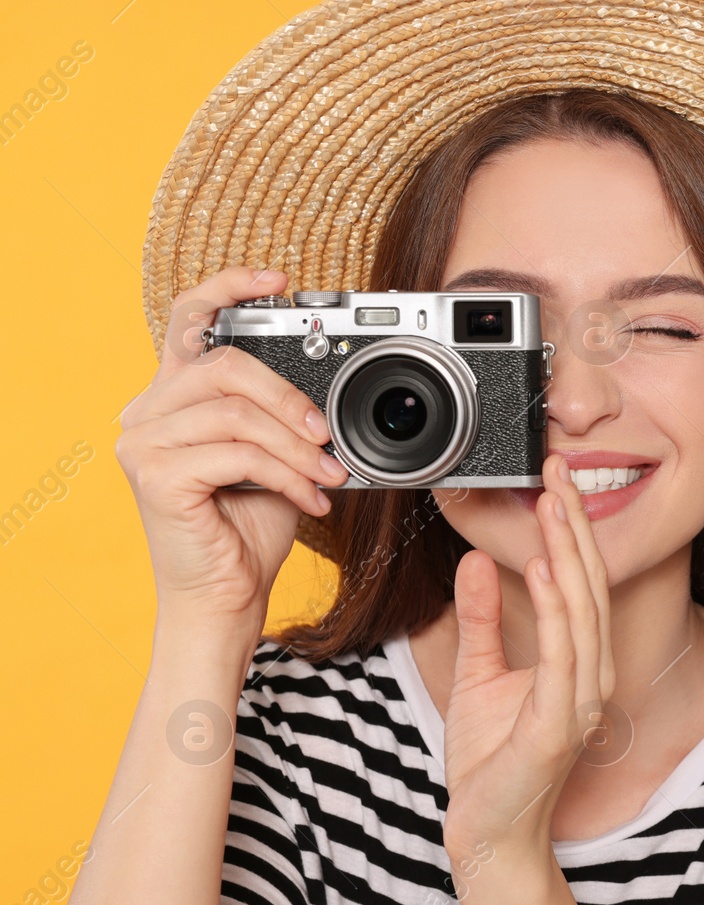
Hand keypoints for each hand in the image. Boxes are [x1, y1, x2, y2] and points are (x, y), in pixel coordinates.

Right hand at [116, 266, 348, 623]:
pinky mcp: (155, 476)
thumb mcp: (277, 457)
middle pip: (225, 364)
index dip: (230, 289)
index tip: (280, 281)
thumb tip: (331, 392)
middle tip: (328, 436)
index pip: (190, 319)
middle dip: (291, 398)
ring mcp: (144, 443)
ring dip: (297, 446)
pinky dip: (286, 474)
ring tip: (328, 476)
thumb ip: (285, 417)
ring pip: (237, 412)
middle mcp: (147, 411)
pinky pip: (236, 454)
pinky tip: (310, 499)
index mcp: (174, 397)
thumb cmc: (249, 528)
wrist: (227, 596)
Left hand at [439, 452, 615, 867]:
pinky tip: (546, 566)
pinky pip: (563, 651)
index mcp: (579, 663)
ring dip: (569, 550)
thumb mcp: (478, 674)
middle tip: (557, 467)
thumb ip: (482, 619)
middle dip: (573, 522)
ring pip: (582, 608)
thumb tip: (479, 561)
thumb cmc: (489, 764)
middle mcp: (591, 675)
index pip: (580, 582)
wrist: (487, 834)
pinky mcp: (561, 721)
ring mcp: (581, 699)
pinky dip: (557, 605)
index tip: (552, 479)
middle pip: (588, 583)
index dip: (569, 529)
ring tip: (552, 501)